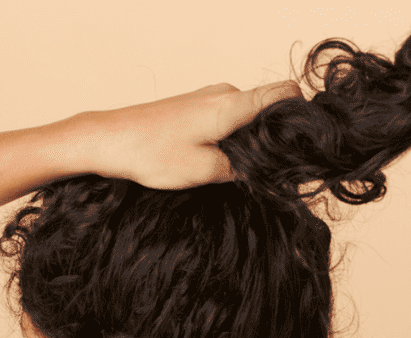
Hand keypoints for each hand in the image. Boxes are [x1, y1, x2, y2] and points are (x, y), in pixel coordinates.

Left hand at [82, 80, 303, 190]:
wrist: (108, 140)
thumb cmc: (149, 152)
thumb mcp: (204, 170)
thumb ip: (243, 168)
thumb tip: (269, 169)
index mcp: (232, 104)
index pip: (285, 93)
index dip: (302, 115)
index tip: (303, 143)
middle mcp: (224, 94)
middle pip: (269, 108)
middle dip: (274, 137)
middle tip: (268, 169)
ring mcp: (209, 98)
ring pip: (247, 116)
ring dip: (249, 141)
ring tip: (236, 169)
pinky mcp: (196, 107)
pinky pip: (228, 119)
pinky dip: (231, 138)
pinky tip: (217, 161)